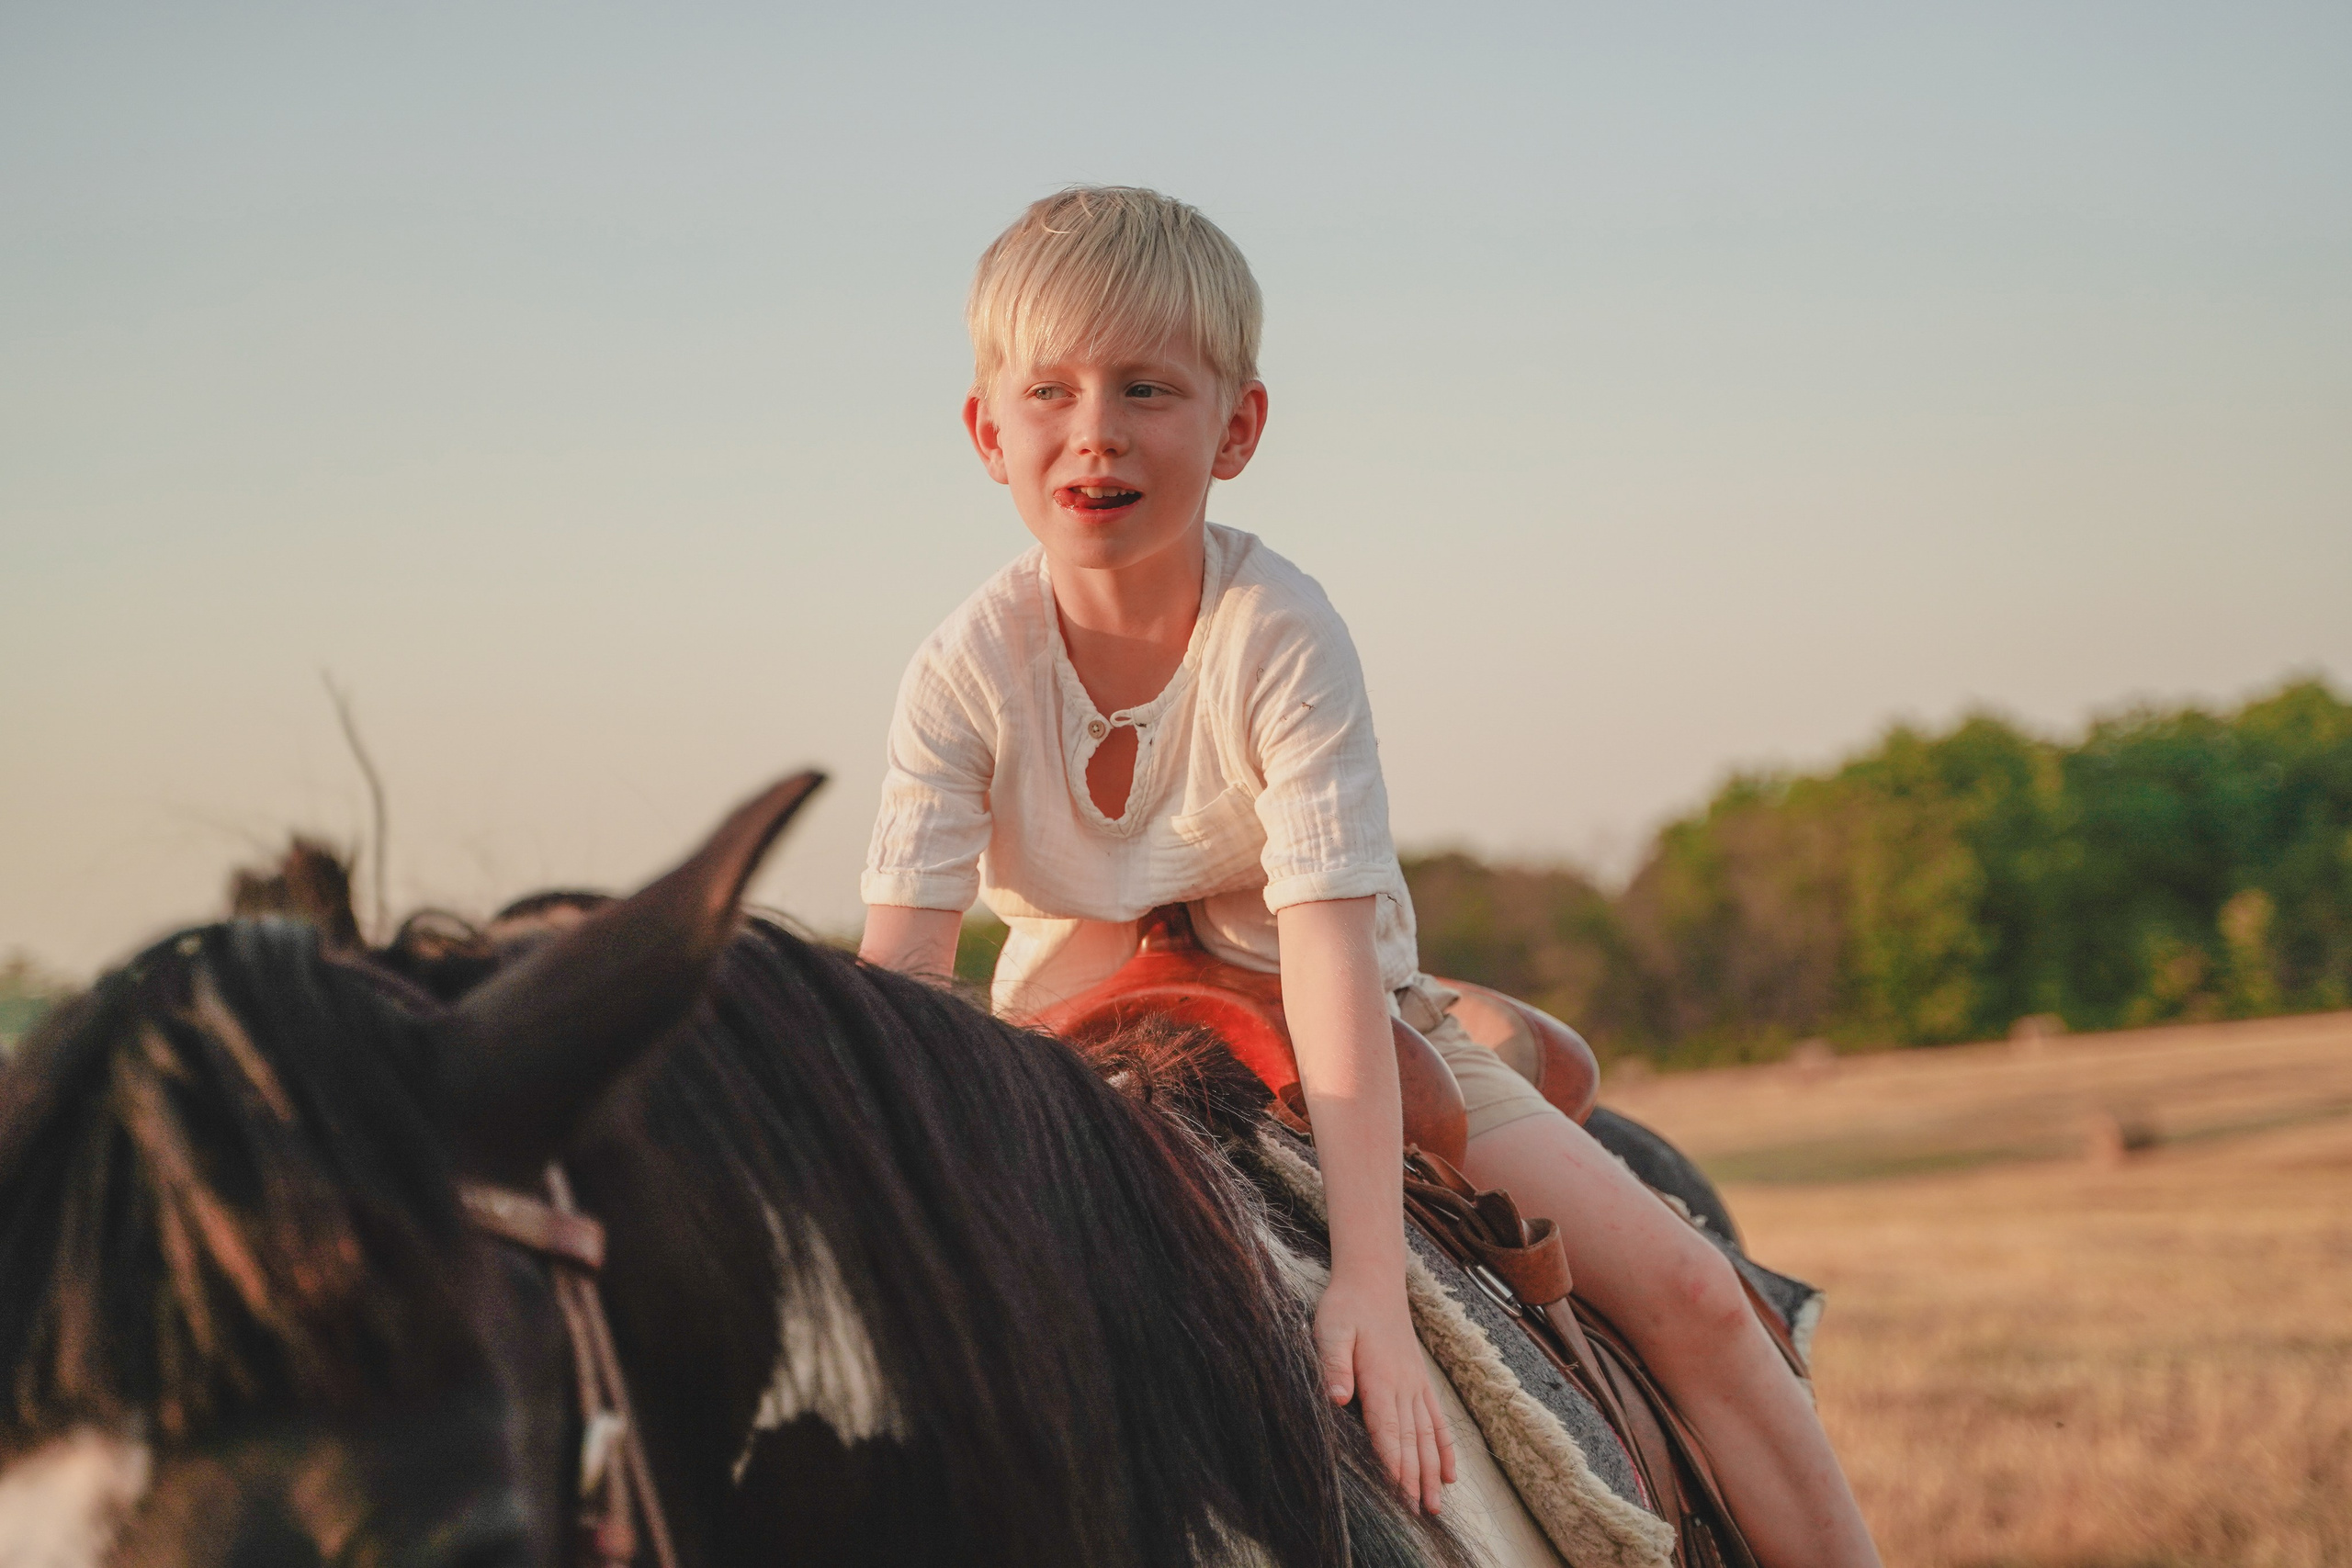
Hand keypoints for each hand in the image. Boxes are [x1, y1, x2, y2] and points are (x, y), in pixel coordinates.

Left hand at [1315, 1270, 1457, 1513]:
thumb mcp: (1331, 1330)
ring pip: (1427, 1436)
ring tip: (1435, 1506)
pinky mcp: (1419, 1381)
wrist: (1373, 1281)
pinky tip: (1449, 1474)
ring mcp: (1415, 1384)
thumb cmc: (1346, 1307)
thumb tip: (1337, 1398)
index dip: (1393, 1463)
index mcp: (1380, 1377)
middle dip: (1414, 1479)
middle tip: (1418, 1513)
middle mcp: (1403, 1385)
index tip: (1398, 1494)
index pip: (1387, 1429)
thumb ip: (1334, 1364)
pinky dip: (1444, 1449)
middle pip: (1411, 1440)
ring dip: (1431, 1472)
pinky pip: (1436, 1420)